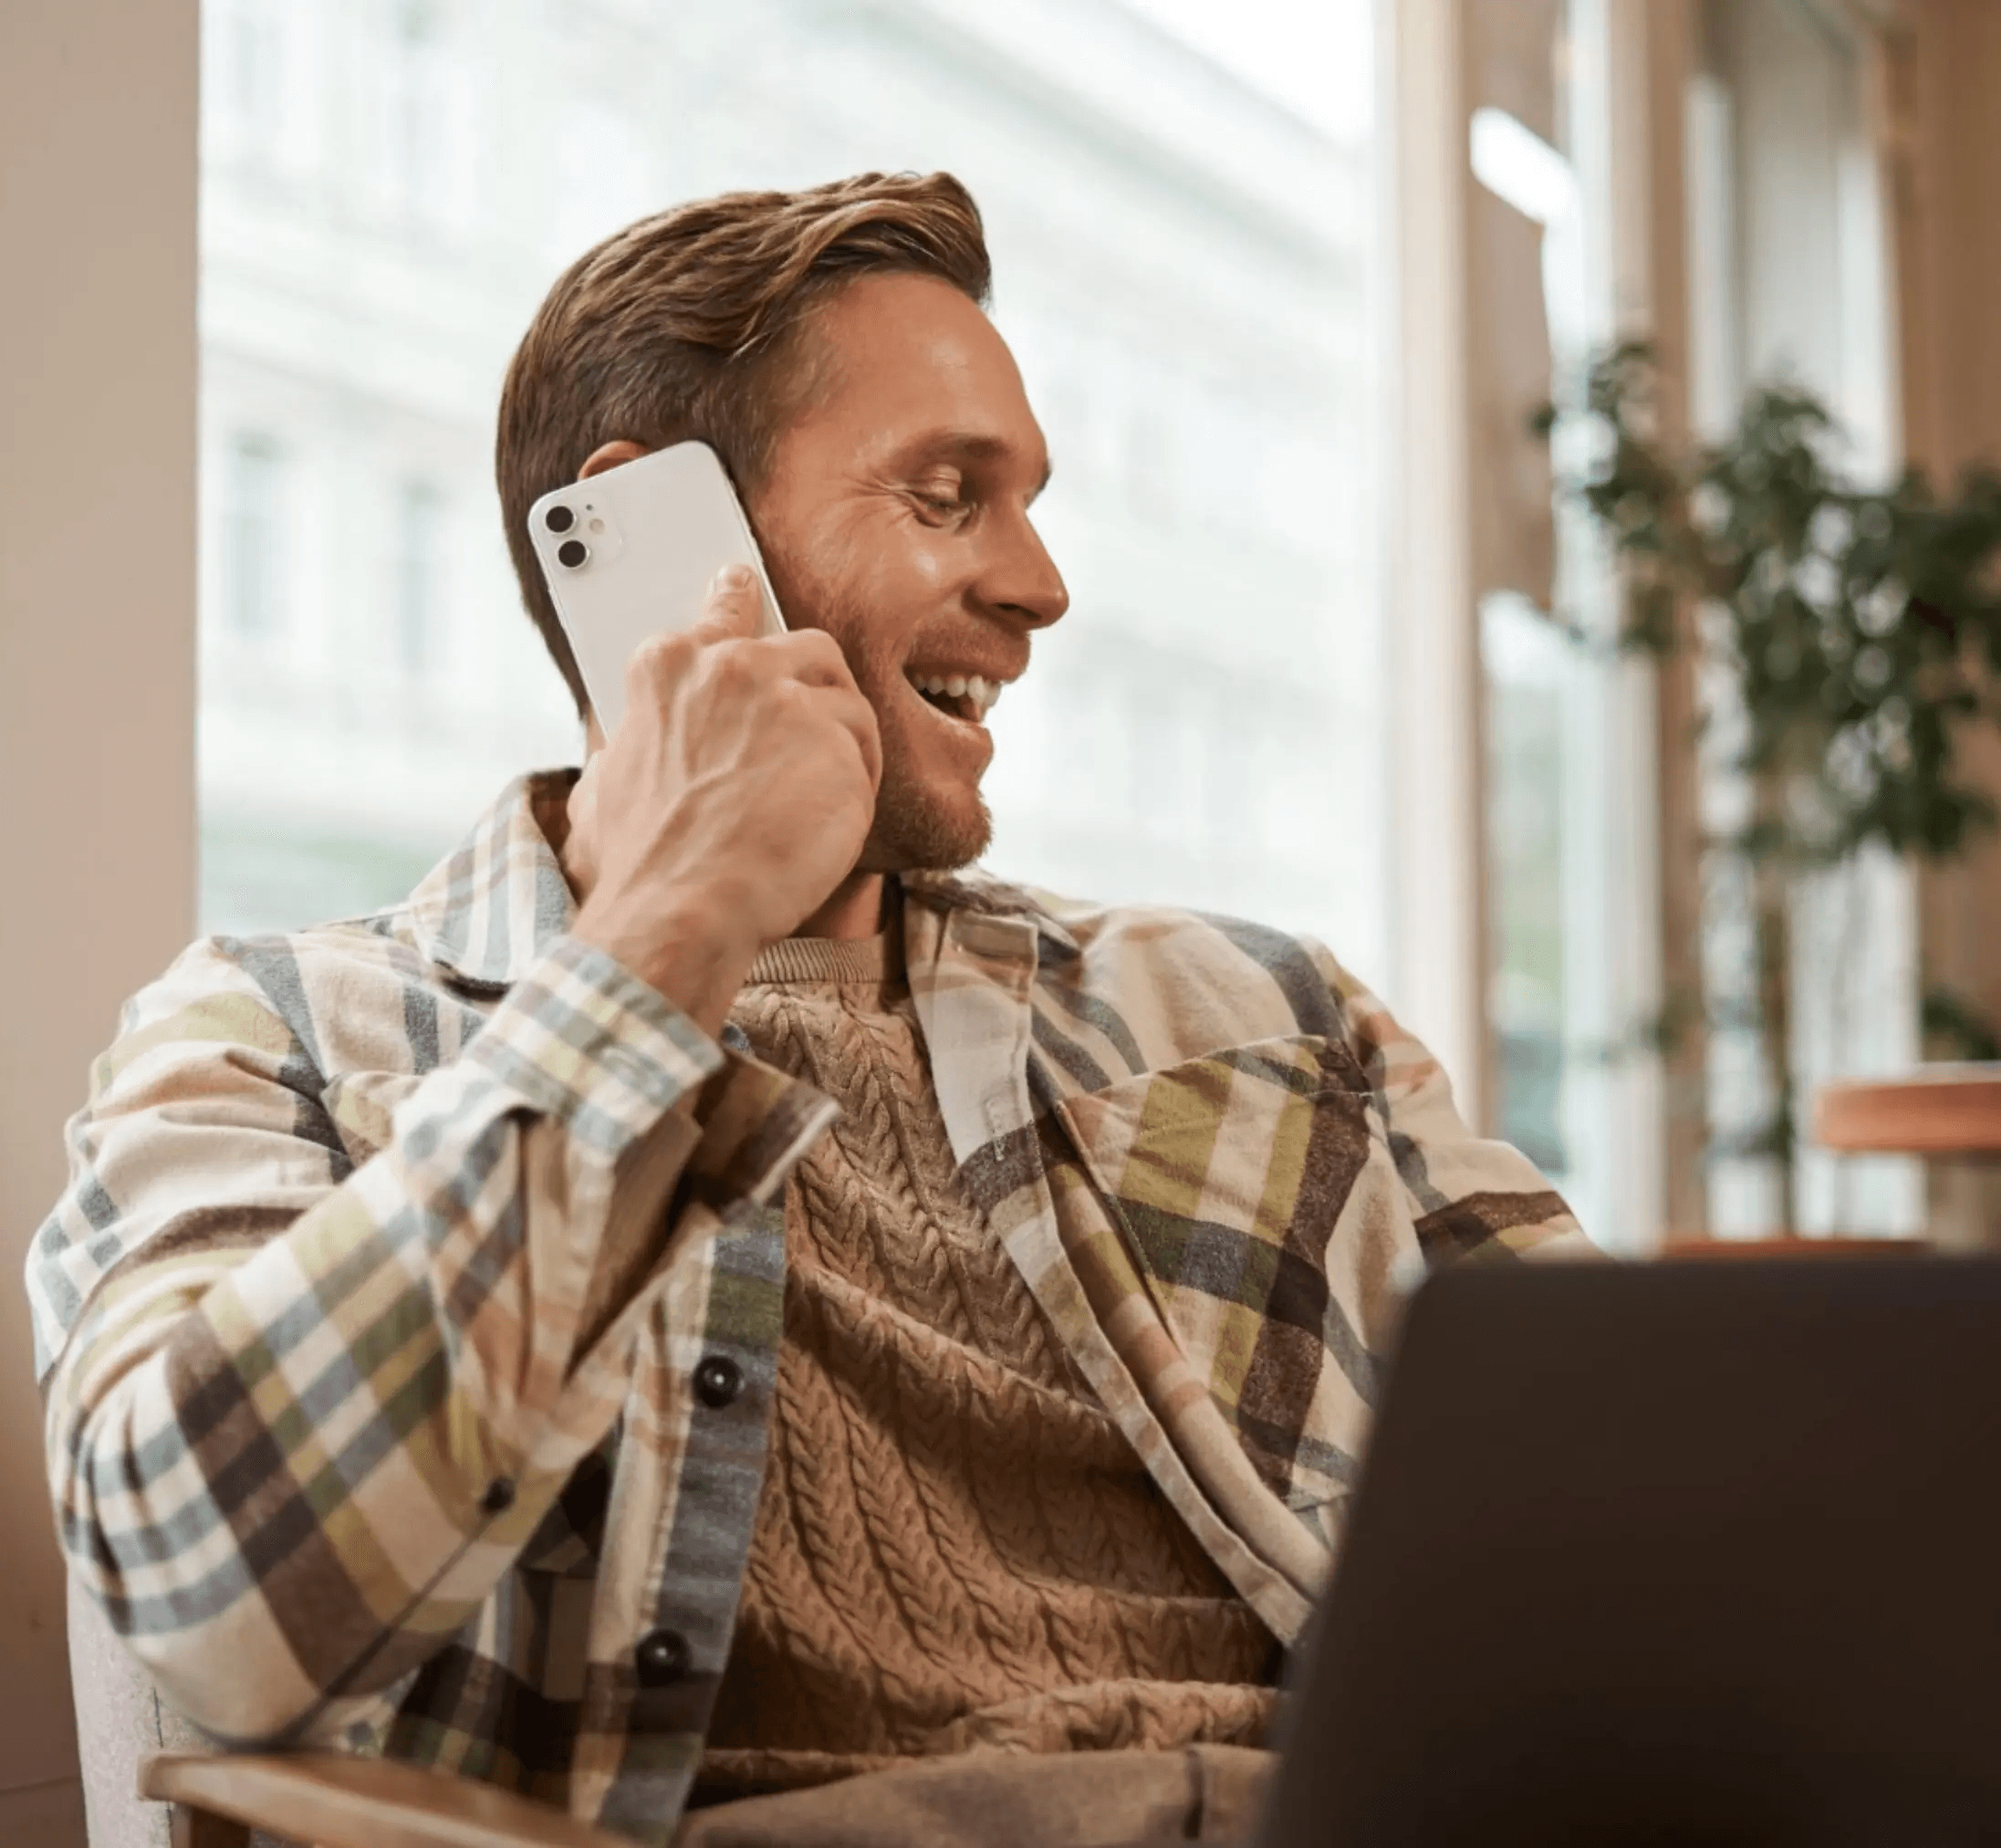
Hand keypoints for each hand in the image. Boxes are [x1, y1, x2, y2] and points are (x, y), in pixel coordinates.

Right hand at [564, 565, 881, 1033]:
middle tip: (810, 744)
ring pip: (844, 702)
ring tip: (812, 804)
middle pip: (805, 649)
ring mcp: (789, 699)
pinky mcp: (837, 740)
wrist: (681, 910)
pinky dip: (857, 788)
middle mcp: (731, 666)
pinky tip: (828, 824)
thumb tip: (625, 746)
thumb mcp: (604, 784)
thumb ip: (632, 742)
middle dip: (814, 694)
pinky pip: (866, 752)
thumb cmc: (641, 863)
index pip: (724, 605)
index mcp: (669, 666)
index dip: (741, 600)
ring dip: (839, 749)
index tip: (745, 583)